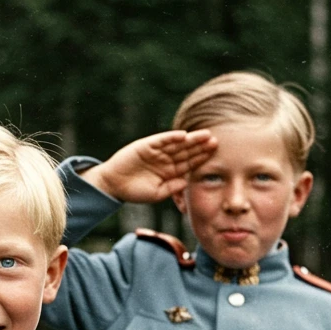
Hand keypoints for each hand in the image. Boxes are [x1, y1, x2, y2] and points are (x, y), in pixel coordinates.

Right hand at [82, 130, 216, 202]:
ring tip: (205, 135)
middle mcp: (166, 159)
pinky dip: (171, 137)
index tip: (216, 155)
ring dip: (191, 139)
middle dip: (201, 146)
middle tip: (216, 141)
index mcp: (170, 171)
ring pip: (177, 144)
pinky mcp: (147, 145)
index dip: (202, 158)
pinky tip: (183, 136)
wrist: (114, 185)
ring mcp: (157, 151)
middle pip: (187, 151)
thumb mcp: (157, 194)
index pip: (190, 163)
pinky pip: (161, 140)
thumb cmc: (134, 192)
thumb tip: (187, 181)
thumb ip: (172, 187)